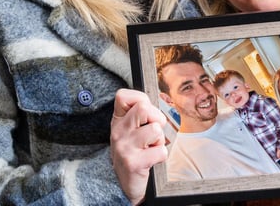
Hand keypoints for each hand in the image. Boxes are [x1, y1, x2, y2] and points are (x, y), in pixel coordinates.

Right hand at [110, 88, 167, 204]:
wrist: (125, 184)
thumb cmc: (134, 151)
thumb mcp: (131, 130)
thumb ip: (141, 114)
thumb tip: (161, 100)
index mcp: (117, 120)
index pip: (123, 95)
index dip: (141, 99)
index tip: (146, 113)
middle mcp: (117, 132)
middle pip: (143, 108)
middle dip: (157, 118)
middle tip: (155, 131)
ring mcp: (124, 147)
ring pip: (155, 129)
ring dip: (160, 139)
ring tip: (152, 147)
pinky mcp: (133, 163)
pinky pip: (160, 151)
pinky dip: (161, 155)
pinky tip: (152, 159)